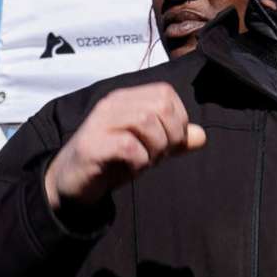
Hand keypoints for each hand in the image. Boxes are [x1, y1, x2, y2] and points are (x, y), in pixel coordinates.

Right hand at [43, 85, 207, 212]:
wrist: (74, 182)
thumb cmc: (114, 161)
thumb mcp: (150, 148)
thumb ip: (175, 140)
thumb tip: (202, 136)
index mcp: (127, 99)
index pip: (166, 94)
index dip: (178, 120)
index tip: (169, 143)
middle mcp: (112, 104)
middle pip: (160, 106)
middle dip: (170, 136)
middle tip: (157, 155)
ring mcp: (100, 122)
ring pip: (146, 121)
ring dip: (155, 149)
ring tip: (144, 161)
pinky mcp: (92, 145)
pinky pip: (129, 146)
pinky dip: (139, 161)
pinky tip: (131, 167)